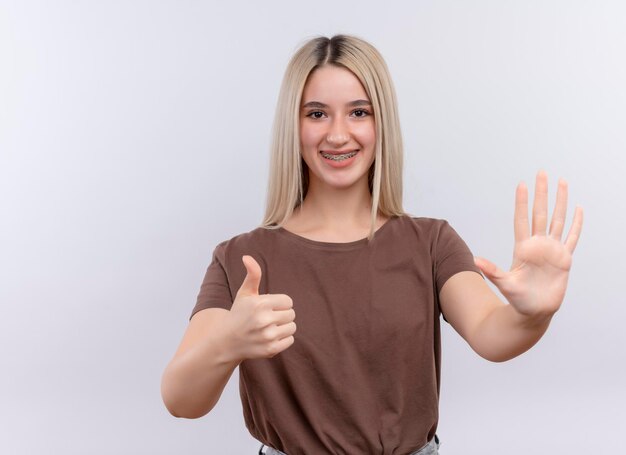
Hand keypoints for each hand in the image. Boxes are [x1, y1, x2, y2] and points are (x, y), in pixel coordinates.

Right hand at [226, 255, 295, 361]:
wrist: (227, 342)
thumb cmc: (239, 314)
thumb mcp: (245, 293)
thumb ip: (252, 274)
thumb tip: (247, 257)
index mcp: (260, 303)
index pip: (288, 301)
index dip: (279, 303)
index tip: (268, 307)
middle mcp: (264, 320)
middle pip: (291, 314)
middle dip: (282, 315)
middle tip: (268, 318)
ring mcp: (268, 336)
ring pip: (292, 327)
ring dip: (284, 327)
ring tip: (269, 327)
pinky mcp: (271, 349)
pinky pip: (290, 340)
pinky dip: (283, 339)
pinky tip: (269, 337)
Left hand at [474, 171, 583, 318]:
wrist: (534, 311)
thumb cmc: (517, 299)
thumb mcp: (504, 283)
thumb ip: (492, 271)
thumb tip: (474, 260)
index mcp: (523, 248)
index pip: (522, 219)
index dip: (522, 202)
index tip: (522, 184)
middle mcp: (538, 245)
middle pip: (541, 212)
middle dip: (542, 193)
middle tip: (542, 172)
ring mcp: (552, 250)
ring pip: (558, 219)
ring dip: (561, 201)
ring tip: (562, 182)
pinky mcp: (564, 259)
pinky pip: (572, 237)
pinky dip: (576, 224)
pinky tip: (579, 209)